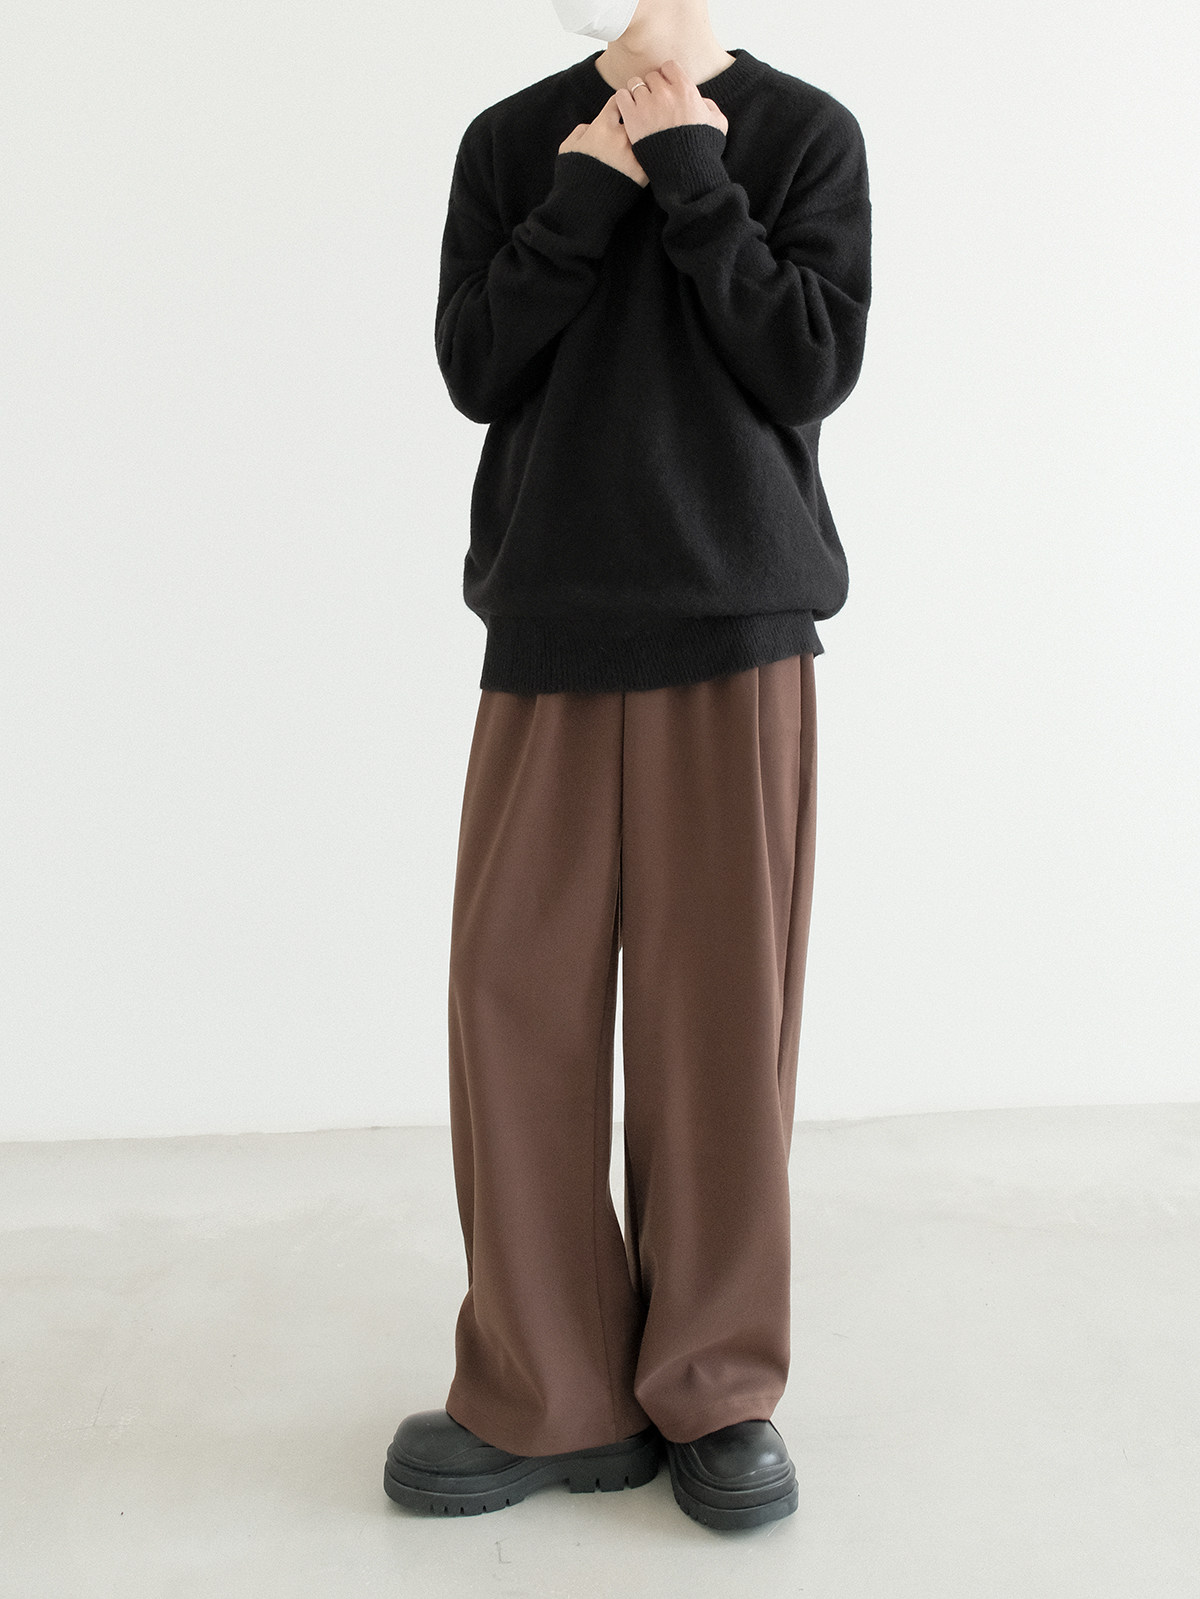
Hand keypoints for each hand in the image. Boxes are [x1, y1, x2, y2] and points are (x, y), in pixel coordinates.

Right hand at [559, 93, 649, 187]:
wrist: (582, 208)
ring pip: (646, 135)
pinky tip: (646, 157)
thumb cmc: (572, 177)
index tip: (622, 107)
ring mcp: (634, 155)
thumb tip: (592, 126)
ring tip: (644, 140)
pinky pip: (650, 156)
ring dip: (645, 136)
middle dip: (636, 118)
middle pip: (636, 116)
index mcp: (603, 126)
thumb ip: (582, 130)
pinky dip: (649, 155)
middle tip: (635, 122)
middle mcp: (621, 137)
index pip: (619, 100)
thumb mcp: (568, 147)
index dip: (620, 102)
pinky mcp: (643, 173)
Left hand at [614, 59, 729, 143]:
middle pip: (651, 76)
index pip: (669, 66)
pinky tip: (628, 112)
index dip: (667, 76)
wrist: (683, 172)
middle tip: (654, 102)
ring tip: (641, 108)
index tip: (667, 89)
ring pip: (635, 84)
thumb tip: (702, 101)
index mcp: (685, 90)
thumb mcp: (717, 125)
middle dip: (653, 87)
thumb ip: (711, 108)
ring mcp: (647, 104)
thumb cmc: (701, 150)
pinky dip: (623, 101)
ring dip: (637, 93)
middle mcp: (665, 93)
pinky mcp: (632, 118)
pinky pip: (621, 96)